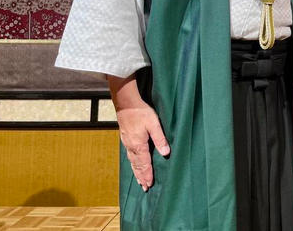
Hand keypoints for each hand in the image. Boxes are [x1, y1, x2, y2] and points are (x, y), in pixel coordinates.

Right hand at [108, 75, 170, 191]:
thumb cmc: (141, 113)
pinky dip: (132, 164)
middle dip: (142, 177)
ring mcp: (127, 143)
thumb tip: (166, 153)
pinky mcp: (126, 139)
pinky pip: (129, 156)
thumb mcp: (154, 124)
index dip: (147, 174)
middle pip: (137, 166)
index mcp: (139, 145)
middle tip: (145, 188)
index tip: (150, 184)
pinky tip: (134, 164)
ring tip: (140, 181)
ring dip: (136, 172)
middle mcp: (131, 147)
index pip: (144, 164)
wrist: (126, 104)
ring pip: (132, 162)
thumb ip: (160, 138)